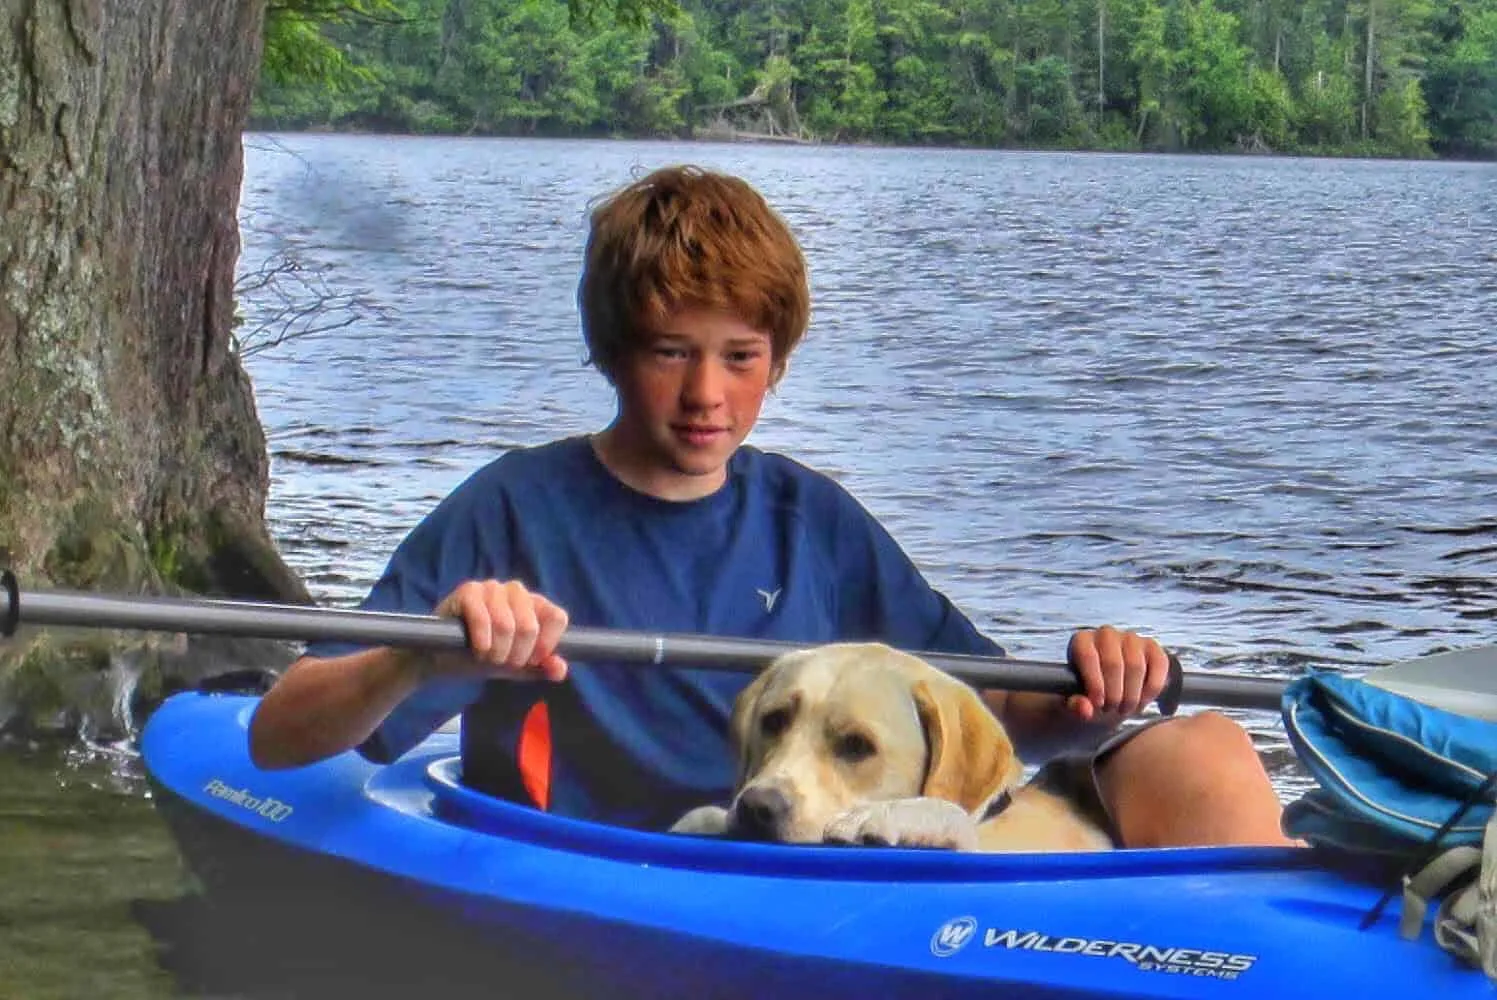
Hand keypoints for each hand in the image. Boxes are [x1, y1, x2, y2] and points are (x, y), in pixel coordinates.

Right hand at [422, 579, 568, 682]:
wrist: (442, 657)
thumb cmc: (484, 656)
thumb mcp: (516, 666)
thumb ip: (541, 668)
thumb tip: (560, 669)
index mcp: (534, 604)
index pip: (557, 617)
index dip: (547, 645)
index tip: (531, 661)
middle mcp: (516, 590)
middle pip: (530, 627)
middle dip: (516, 655)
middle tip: (501, 661)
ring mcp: (492, 587)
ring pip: (507, 625)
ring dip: (496, 651)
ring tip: (486, 657)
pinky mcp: (468, 591)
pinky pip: (482, 619)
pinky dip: (481, 642)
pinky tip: (476, 649)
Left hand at [1064, 625, 1170, 723]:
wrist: (1110, 697)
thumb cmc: (1088, 697)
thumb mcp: (1076, 705)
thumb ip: (1075, 707)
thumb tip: (1085, 709)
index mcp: (1081, 641)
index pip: (1088, 656)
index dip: (1094, 683)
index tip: (1097, 704)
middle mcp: (1105, 634)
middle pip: (1113, 663)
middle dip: (1114, 694)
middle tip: (1112, 710)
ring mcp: (1130, 638)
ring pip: (1136, 666)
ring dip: (1132, 694)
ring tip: (1124, 709)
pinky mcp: (1152, 647)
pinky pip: (1158, 665)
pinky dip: (1152, 688)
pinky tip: (1143, 701)